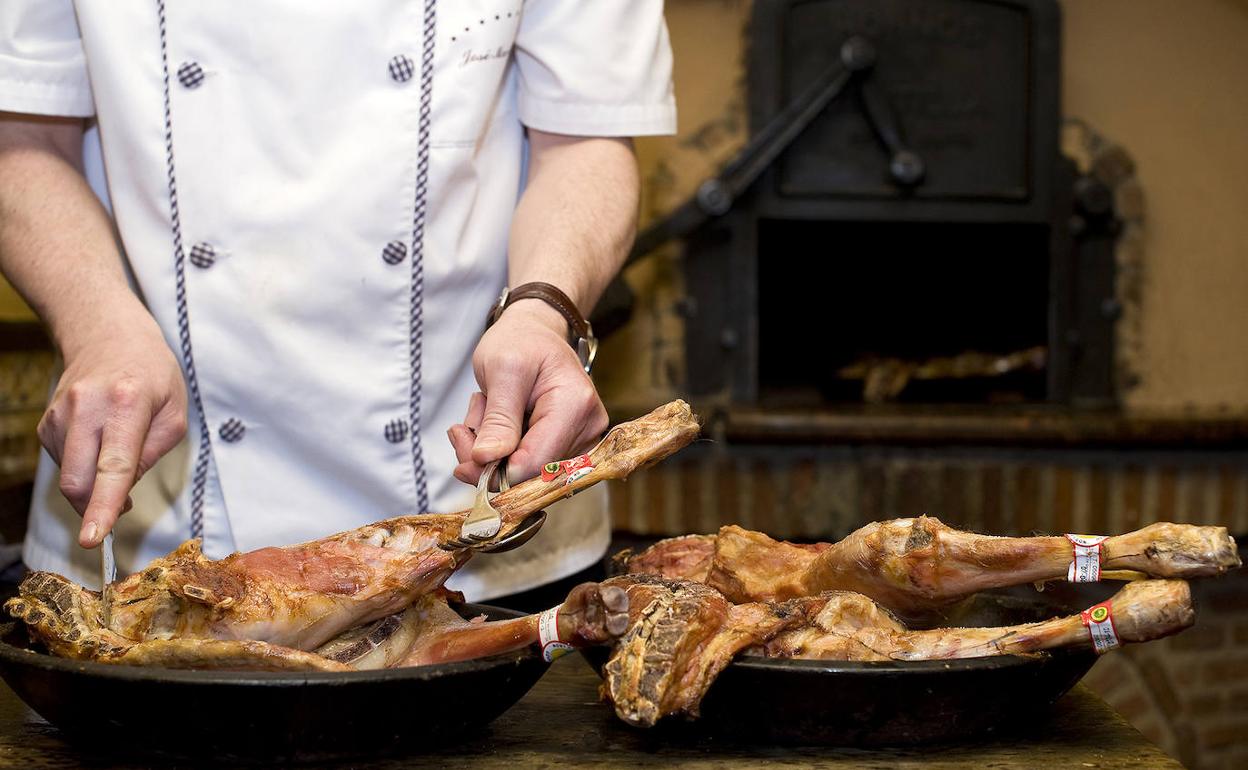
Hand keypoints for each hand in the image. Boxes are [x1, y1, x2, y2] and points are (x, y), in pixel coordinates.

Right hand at [37, 310, 187, 547]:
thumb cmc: (151, 374)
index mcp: (126, 404)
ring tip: (118, 451)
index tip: (93, 539)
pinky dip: (85, 468)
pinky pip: (65, 464)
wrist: (108, 336)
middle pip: (78, 482)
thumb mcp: (175, 412)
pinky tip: (99, 442)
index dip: (103, 506)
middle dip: (95, 508)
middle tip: (120, 509)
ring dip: (94, 484)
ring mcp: (59, 415)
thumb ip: (153, 453)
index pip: (113, 467)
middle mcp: (86, 409)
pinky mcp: (46, 423)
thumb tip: (122, 492)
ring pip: (70, 476)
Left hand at [447, 300, 606, 483]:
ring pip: (527, 472)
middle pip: (532, 472)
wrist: (535, 333)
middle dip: (491, 458)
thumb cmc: (520, 342)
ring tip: (484, 413)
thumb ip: (498, 417)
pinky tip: (494, 423)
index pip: (537, 462)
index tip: (464, 456)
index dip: (497, 472)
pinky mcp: (570, 446)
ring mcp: (583, 439)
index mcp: (575, 405)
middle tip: (464, 429)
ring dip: (494, 452)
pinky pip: (530, 465)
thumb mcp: (502, 370)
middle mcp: (588, 428)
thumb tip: (487, 459)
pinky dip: (503, 451)